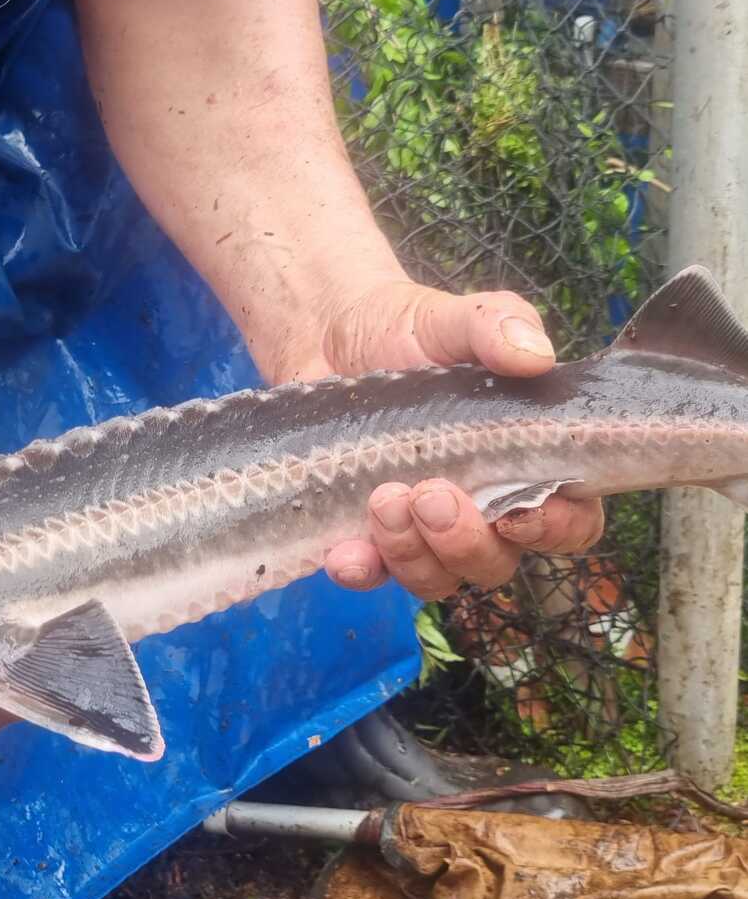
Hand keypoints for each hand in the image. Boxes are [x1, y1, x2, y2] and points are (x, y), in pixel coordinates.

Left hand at [272, 275, 603, 600]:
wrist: (329, 335)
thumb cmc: (409, 332)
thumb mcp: (454, 320)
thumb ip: (498, 326)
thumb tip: (534, 354)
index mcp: (525, 465)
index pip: (570, 522)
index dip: (555, 529)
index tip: (521, 510)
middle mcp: (480, 511)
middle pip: (495, 564)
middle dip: (467, 542)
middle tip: (431, 492)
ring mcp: (421, 532)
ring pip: (436, 578)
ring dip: (412, 553)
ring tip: (384, 496)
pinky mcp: (365, 535)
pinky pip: (370, 575)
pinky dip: (360, 570)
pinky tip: (345, 552)